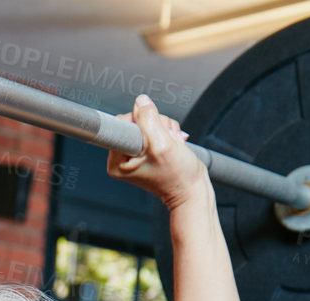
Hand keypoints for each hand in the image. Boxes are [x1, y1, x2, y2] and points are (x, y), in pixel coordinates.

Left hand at [106, 95, 209, 210]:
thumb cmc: (178, 176)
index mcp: (117, 161)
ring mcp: (135, 153)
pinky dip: (167, 131)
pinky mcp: (146, 149)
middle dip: (156, 124)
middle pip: (135, 120)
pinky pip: (154, 128)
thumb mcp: (162, 144)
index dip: (140, 121)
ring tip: (173, 143)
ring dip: (165, 127)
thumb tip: (141, 101)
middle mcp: (122, 157)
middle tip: (167, 139)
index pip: (121, 123)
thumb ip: (149, 119)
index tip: (152, 131)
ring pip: (147, 122)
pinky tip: (174, 142)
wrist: (192, 189)